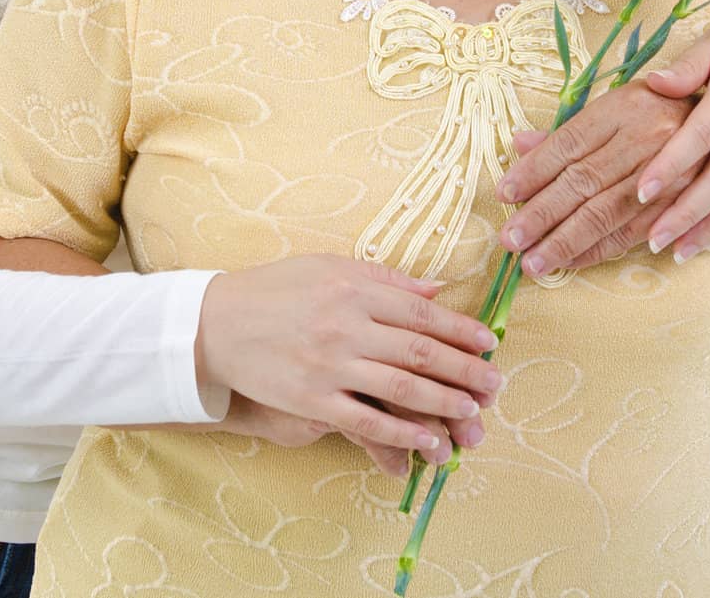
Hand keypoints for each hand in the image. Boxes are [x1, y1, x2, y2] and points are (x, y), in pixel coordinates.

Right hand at [195, 256, 501, 463]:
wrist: (215, 324)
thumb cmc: (274, 289)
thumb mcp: (327, 267)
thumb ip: (382, 278)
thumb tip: (434, 290)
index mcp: (353, 288)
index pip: (421, 312)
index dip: (460, 329)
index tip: (488, 344)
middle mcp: (346, 325)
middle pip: (420, 351)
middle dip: (464, 371)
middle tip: (495, 385)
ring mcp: (330, 365)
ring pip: (401, 388)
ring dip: (444, 403)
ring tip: (473, 414)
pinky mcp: (312, 400)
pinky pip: (366, 422)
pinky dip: (402, 434)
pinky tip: (429, 441)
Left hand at [496, 81, 694, 273]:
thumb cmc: (663, 112)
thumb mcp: (619, 105)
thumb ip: (571, 129)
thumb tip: (520, 144)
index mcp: (625, 107)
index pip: (568, 142)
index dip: (534, 170)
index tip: (504, 193)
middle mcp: (646, 139)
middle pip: (582, 181)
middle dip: (541, 214)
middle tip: (509, 239)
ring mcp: (667, 174)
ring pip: (606, 212)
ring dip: (565, 241)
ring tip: (532, 261)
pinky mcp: (682, 204)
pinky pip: (633, 233)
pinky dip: (599, 250)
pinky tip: (571, 262)